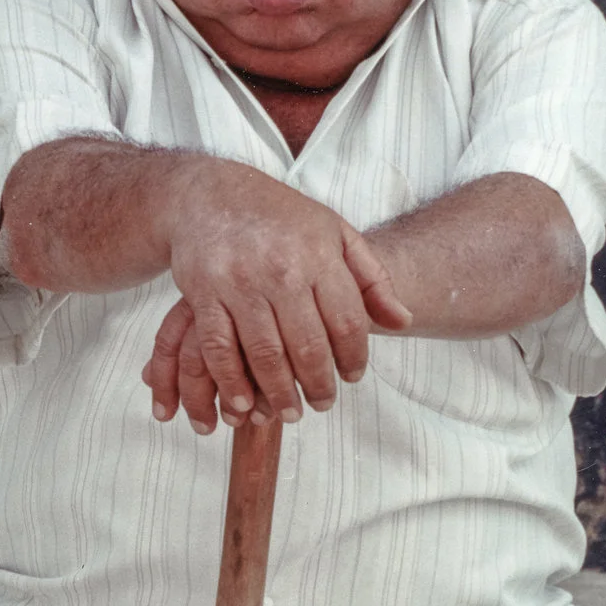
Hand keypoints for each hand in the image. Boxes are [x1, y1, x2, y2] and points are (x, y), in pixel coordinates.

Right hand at [143, 159, 410, 432]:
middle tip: (322, 405)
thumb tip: (403, 322)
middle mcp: (281, 270)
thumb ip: (371, 278)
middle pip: (308, 346)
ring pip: (265, 355)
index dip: (355, 357)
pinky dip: (232, 382)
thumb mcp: (335, 233)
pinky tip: (243, 402)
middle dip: (319, 385)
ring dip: (279, 393)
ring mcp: (239, 284)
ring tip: (290, 411)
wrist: (210, 194)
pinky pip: (220, 349)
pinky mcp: (203, 294)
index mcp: (318, 255)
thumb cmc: (279, 218)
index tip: (353, 377)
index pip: (347, 321)